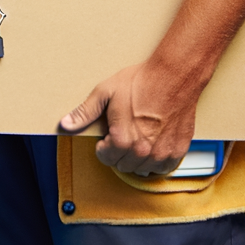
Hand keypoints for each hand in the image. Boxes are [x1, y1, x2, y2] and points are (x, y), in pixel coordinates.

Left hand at [57, 61, 201, 175]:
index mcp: (121, 139)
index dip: (103, 147)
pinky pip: (164, 167)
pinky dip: (158, 161)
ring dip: (138, 158)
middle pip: (123, 165)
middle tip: (124, 135)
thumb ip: (84, 112)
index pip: (106, 158)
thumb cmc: (141, 81)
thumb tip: (66, 124)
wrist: (173, 75)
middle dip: (119, 152)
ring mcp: (161, 152)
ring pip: (143, 169)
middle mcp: (142, 150)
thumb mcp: (105, 92)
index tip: (107, 138)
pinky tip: (155, 145)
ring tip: (138, 139)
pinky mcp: (178, 150)